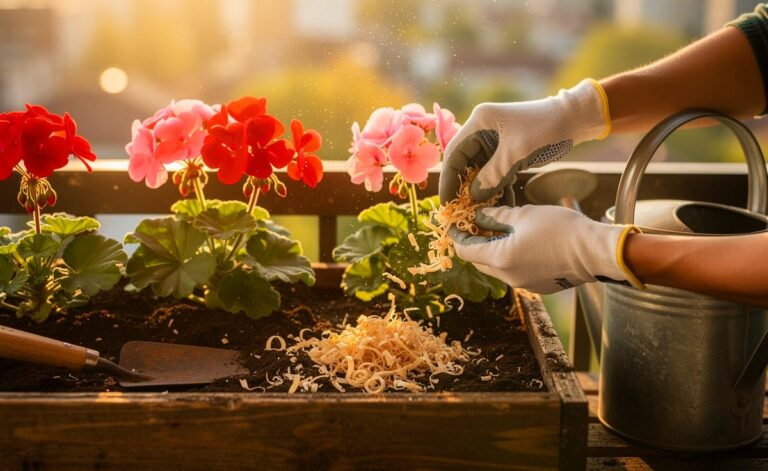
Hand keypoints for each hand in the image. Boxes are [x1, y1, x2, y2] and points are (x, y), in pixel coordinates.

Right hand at [439, 79, 609, 203]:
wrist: (575, 119)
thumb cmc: (546, 130)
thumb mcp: (516, 154)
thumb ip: (492, 176)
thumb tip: (472, 197)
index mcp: (479, 122)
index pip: (454, 153)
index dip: (448, 179)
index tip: (447, 203)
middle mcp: (481, 129)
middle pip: (463, 162)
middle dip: (463, 187)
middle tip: (461, 211)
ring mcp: (493, 139)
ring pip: (478, 170)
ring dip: (481, 190)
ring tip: (481, 211)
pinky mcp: (505, 149)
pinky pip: (493, 171)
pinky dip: (496, 186)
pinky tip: (500, 203)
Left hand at [451, 205, 641, 293]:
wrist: (596, 252)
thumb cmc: (561, 229)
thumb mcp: (524, 215)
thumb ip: (496, 217)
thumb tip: (478, 216)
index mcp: (500, 259)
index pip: (466, 250)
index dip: (458, 236)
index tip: (454, 224)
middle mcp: (508, 277)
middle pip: (479, 261)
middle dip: (474, 244)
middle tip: (476, 224)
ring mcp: (524, 284)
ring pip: (498, 268)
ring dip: (494, 251)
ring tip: (499, 230)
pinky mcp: (539, 286)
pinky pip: (516, 272)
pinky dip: (511, 258)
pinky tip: (521, 242)